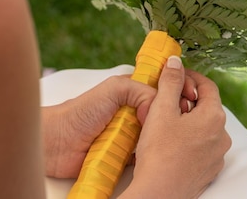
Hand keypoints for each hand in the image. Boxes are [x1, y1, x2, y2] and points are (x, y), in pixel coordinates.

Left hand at [43, 71, 197, 177]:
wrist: (57, 144)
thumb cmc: (79, 113)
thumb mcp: (113, 89)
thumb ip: (140, 90)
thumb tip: (159, 106)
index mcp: (133, 94)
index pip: (163, 92)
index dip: (176, 95)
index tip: (189, 98)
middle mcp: (135, 114)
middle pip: (163, 117)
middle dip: (171, 120)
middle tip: (179, 122)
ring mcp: (131, 137)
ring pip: (157, 138)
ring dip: (160, 141)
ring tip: (168, 141)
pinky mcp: (127, 158)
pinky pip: (146, 158)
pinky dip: (150, 158)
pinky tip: (156, 156)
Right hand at [121, 56, 231, 198]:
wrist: (159, 193)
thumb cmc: (159, 151)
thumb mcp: (161, 109)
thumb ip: (170, 81)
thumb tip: (176, 60)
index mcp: (214, 117)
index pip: (208, 86)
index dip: (190, 76)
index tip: (174, 74)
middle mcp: (222, 136)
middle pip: (207, 107)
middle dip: (187, 99)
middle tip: (165, 99)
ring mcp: (217, 156)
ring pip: (204, 128)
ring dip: (188, 120)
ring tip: (164, 122)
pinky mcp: (209, 171)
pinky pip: (202, 147)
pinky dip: (189, 139)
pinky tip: (170, 143)